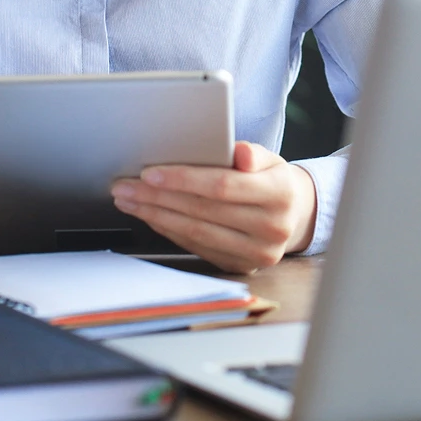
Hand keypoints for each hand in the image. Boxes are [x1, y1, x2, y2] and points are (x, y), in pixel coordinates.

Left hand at [111, 141, 317, 273]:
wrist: (295, 216)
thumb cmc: (273, 180)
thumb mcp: (271, 159)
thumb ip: (252, 153)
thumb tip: (239, 153)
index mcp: (280, 193)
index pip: (223, 186)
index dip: (184, 180)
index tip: (150, 173)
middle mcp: (272, 228)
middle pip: (203, 210)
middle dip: (158, 197)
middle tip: (126, 186)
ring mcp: (256, 253)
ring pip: (195, 231)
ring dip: (155, 215)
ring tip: (129, 200)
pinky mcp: (240, 267)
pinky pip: (196, 246)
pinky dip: (169, 229)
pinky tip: (151, 215)